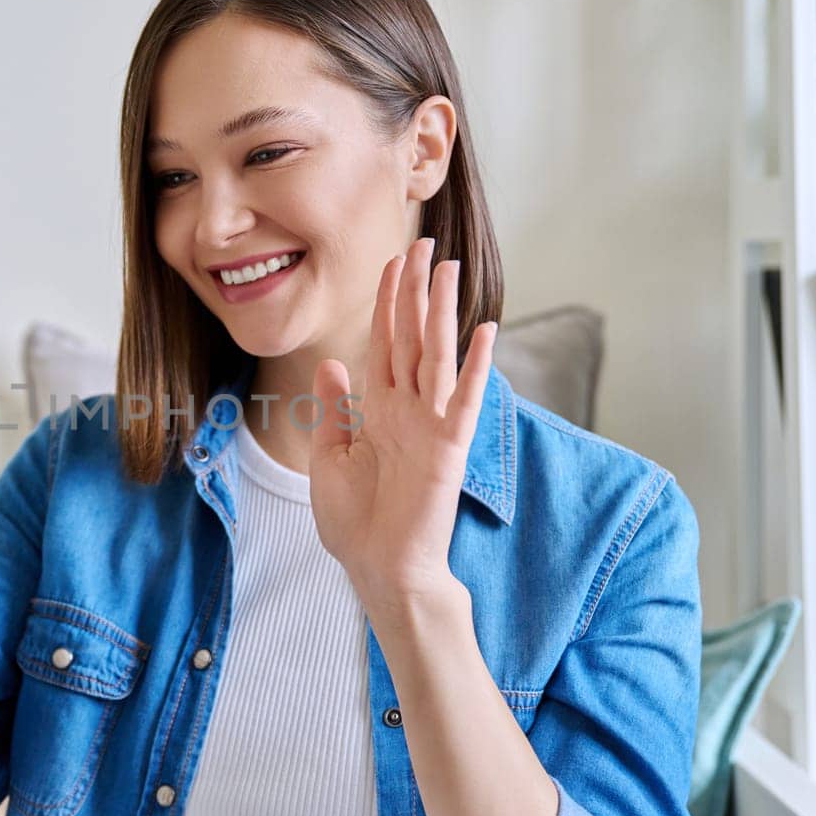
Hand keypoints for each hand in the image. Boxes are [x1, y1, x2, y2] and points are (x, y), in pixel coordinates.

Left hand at [308, 235, 497, 608]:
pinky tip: (486, 330)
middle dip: (415, 291)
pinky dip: (477, 366)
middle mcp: (408, 410)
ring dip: (443, 311)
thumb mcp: (329, 456)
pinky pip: (464, 399)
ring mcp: (432, 426)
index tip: (394, 262)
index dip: (389, 302)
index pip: (386, 343)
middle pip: (413, 337)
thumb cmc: (355, 523)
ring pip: (438, 355)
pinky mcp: (448, 448)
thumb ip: (333, 409)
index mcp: (380, 410)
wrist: (378, 570)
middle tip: (422, 245)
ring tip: (448, 269)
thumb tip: (334, 363)